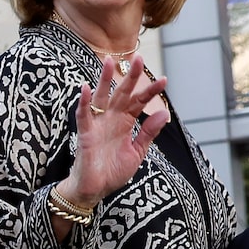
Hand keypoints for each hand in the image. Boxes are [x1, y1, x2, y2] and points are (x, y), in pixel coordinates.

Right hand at [64, 54, 170, 212]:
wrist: (94, 191)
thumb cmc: (112, 172)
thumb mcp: (137, 152)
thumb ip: (148, 133)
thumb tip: (163, 112)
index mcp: (125, 123)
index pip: (138, 102)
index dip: (150, 91)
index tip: (164, 80)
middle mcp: (111, 119)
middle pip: (121, 93)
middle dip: (130, 77)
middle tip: (139, 58)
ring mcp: (98, 125)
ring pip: (102, 97)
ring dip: (105, 80)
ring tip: (109, 61)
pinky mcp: (86, 134)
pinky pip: (84, 116)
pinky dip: (84, 103)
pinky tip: (85, 89)